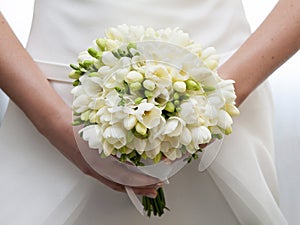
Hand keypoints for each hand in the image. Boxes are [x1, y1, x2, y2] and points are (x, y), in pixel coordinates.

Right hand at [42, 105, 160, 197]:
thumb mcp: (97, 137)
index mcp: (96, 166)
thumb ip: (112, 149)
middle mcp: (95, 170)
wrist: (56, 125)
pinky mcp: (90, 163)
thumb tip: (131, 161)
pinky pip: (109, 174)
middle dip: (140, 188)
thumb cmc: (74, 129)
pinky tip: (130, 172)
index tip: (154, 183)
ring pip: (116, 180)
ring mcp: (92, 168)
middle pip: (121, 184)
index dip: (140, 184)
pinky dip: (122, 175)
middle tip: (155, 188)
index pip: (123, 180)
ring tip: (146, 184)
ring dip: (132, 183)